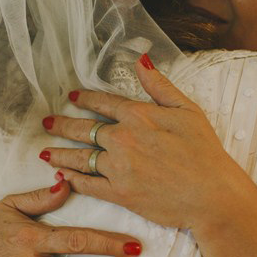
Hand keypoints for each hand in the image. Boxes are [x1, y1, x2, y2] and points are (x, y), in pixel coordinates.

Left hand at [40, 54, 238, 228]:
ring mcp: (118, 167)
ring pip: (80, 157)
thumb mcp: (188, 111)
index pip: (104, 104)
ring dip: (60, 152)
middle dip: (62, 124)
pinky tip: (61, 175)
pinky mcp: (119, 193)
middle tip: (47, 122)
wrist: (212, 194)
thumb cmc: (205, 153)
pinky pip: (88, 184)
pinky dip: (72, 179)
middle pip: (84, 129)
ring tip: (45, 150)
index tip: (72, 97)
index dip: (85, 99)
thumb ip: (160, 87)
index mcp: (139, 116)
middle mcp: (123, 139)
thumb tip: (141, 61)